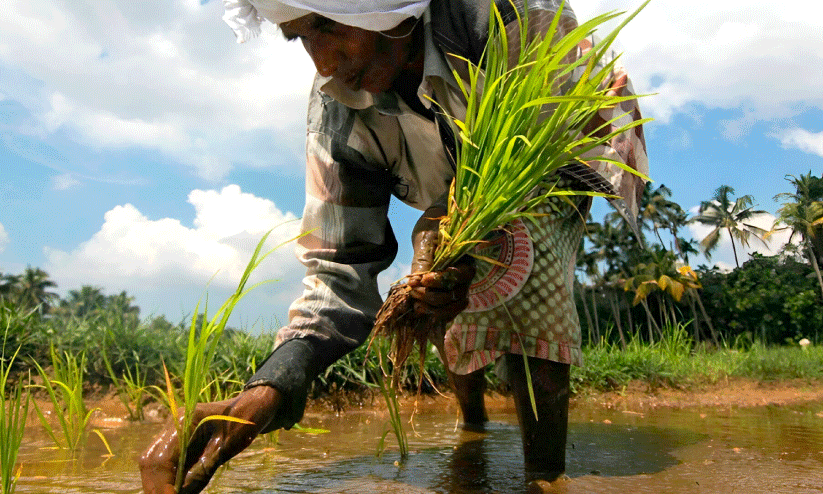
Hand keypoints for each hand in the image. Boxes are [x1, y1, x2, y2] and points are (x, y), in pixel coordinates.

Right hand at [139, 386, 280, 493]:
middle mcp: (173, 425)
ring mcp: (173, 432)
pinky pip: (166, 463)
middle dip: (156, 487)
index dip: (161, 485)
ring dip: (159, 484)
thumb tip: (181, 493)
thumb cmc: (244, 422)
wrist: (252, 406)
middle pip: (151, 462)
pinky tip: (175, 490)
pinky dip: (168, 479)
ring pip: (153, 464)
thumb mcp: (226, 448)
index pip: (160, 460)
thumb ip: (202, 470)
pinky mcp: (178, 441)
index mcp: (183, 421)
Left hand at [408, 206, 474, 319]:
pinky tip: (420, 309)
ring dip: (432, 308)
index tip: (421, 279)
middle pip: (454, 295)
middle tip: (412, 289)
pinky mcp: (451, 297)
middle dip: (431, 295)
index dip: (439, 281)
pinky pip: (448, 312)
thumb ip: (424, 259)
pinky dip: (435, 314)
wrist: (432, 231)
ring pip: (452, 307)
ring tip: (415, 302)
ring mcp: (460, 289)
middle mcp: (466, 278)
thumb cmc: (432, 231)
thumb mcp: (427, 239)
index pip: (457, 276)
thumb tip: (418, 280)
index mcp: (466, 260)